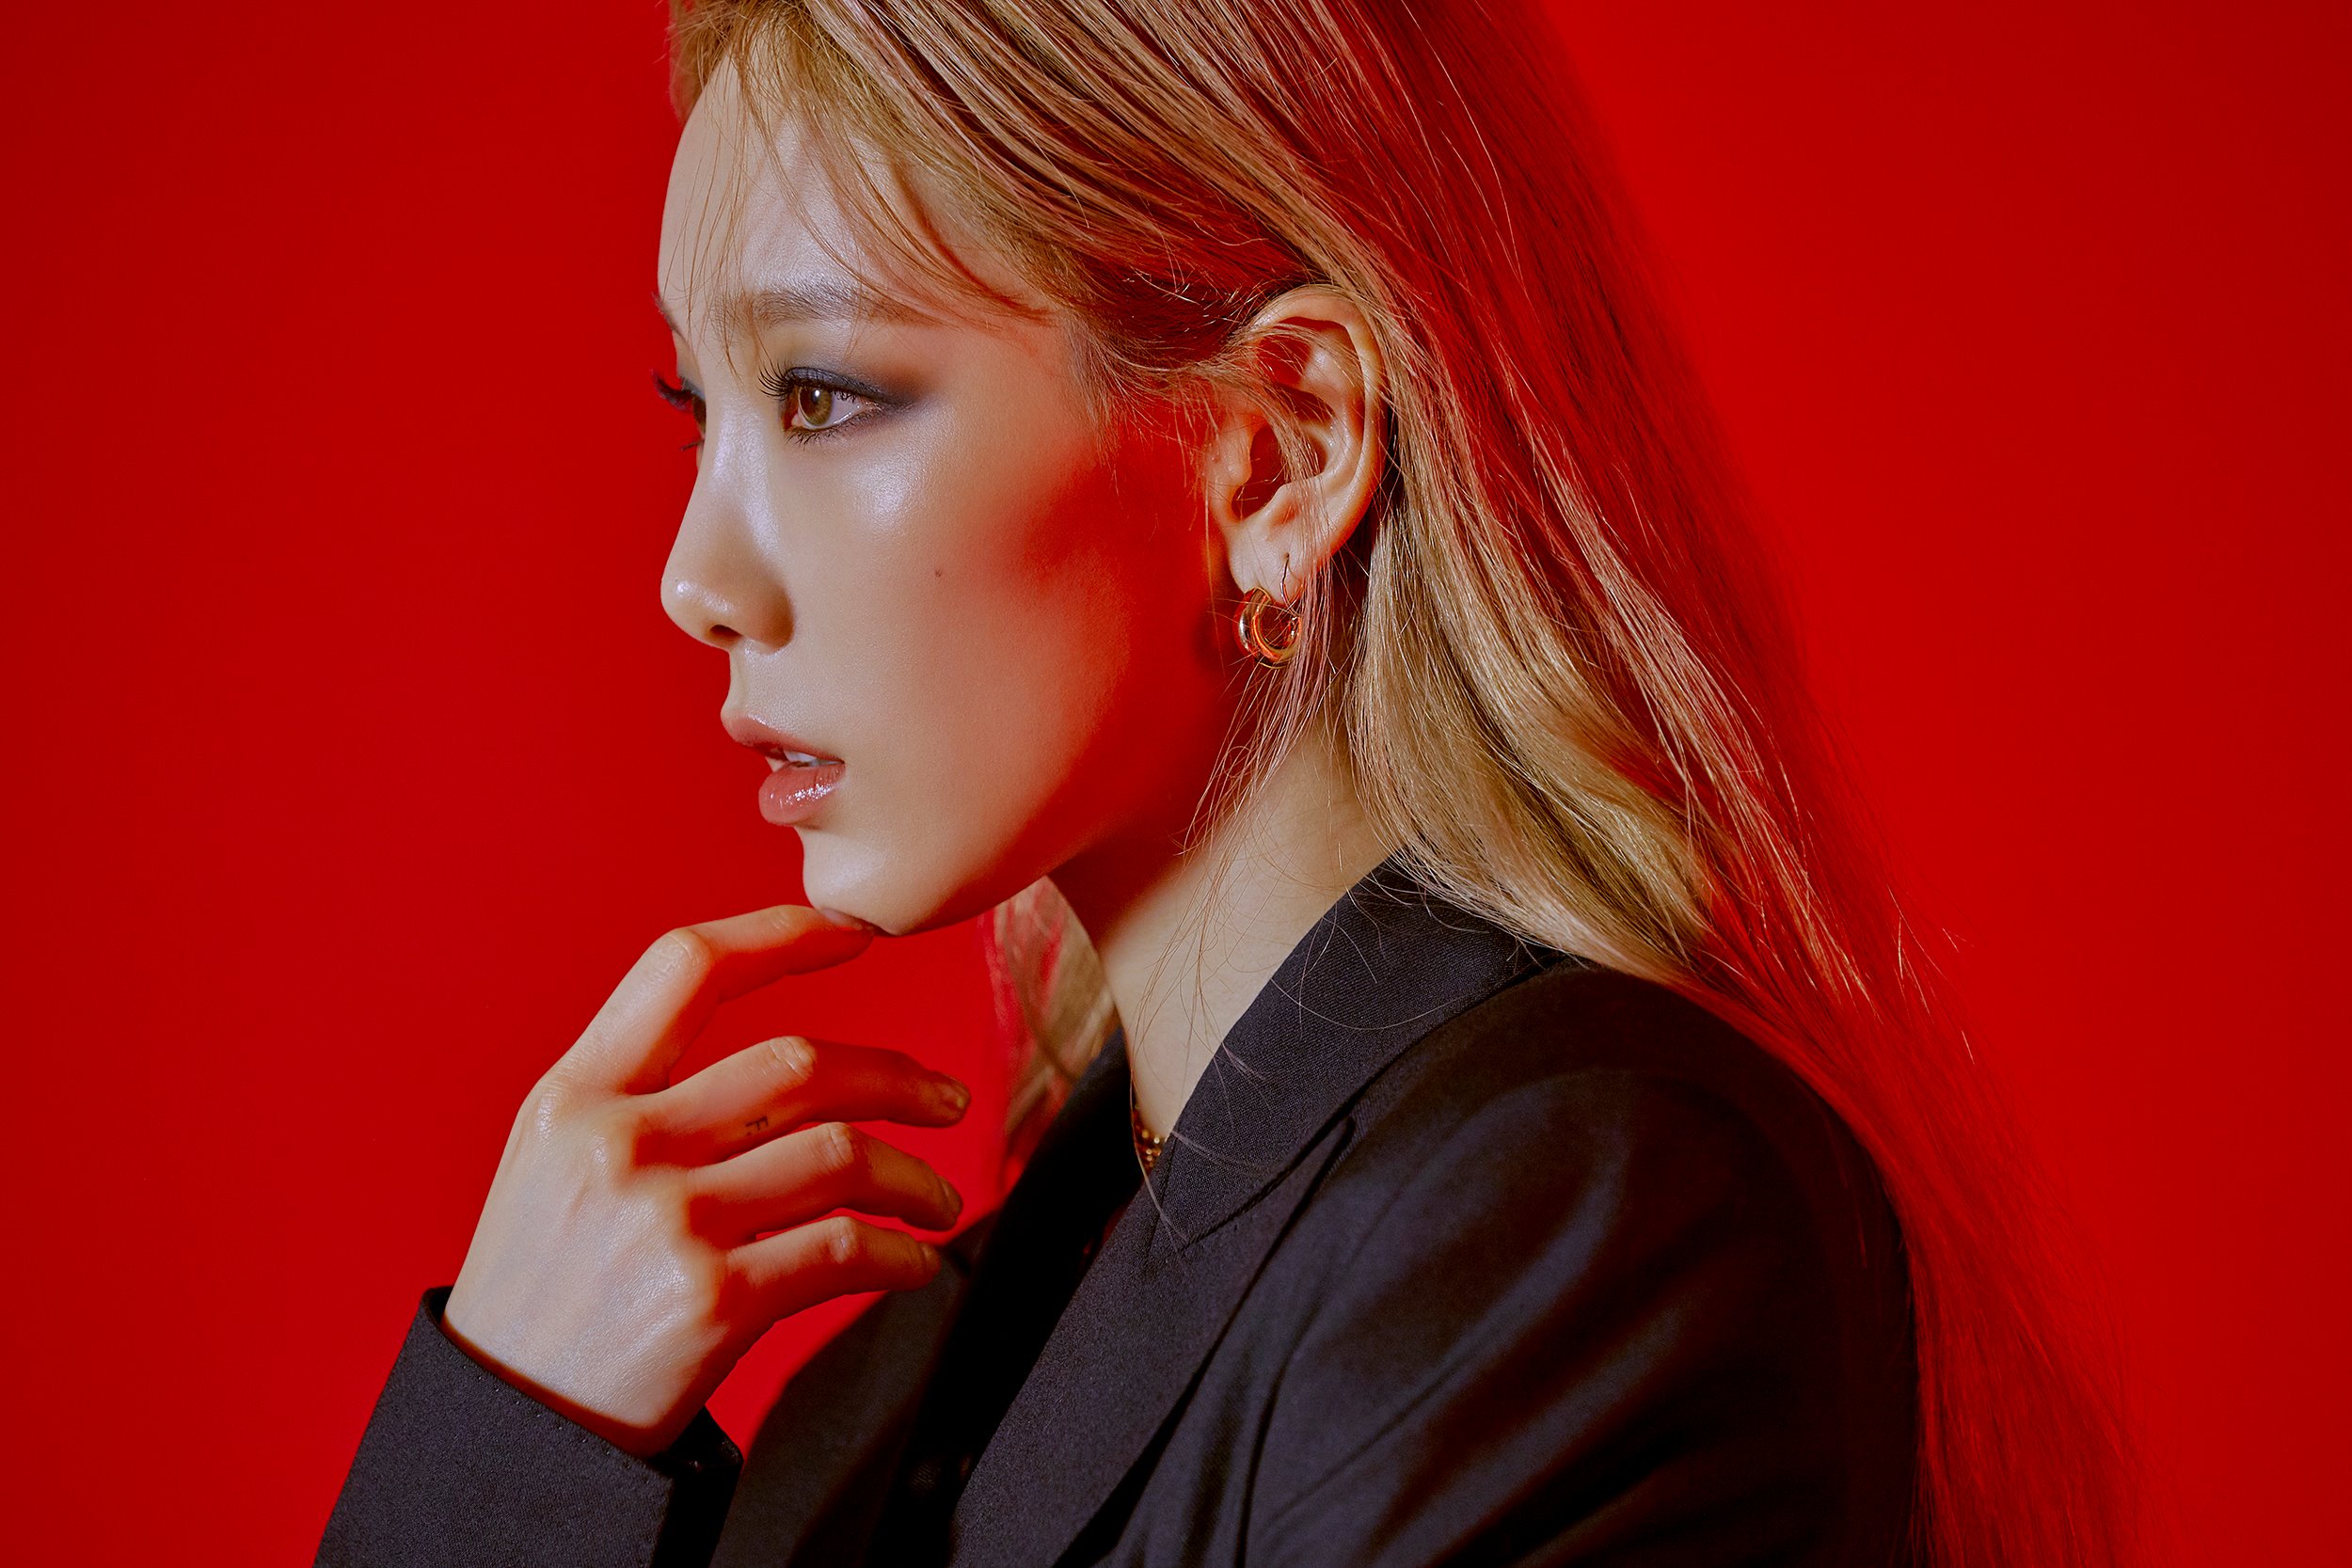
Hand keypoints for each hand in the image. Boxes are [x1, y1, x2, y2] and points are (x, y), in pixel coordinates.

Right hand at [441, 904, 969, 1456]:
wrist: (507, 1429)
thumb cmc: (542, 1293)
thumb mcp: (548, 1166)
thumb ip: (636, 1100)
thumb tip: (779, 1067)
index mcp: (576, 1096)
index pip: (687, 969)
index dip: (782, 934)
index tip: (857, 935)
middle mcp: (621, 1144)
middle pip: (801, 1063)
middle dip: (898, 1077)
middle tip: (945, 1100)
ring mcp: (668, 1222)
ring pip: (842, 1154)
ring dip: (914, 1177)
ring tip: (936, 1200)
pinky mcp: (712, 1302)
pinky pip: (845, 1248)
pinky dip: (898, 1253)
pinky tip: (911, 1262)